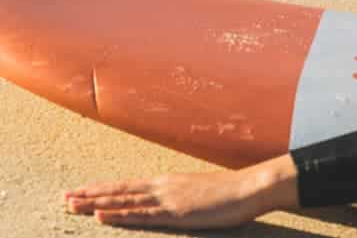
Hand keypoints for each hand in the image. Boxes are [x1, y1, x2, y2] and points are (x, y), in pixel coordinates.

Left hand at [64, 156, 297, 229]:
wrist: (249, 188)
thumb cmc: (228, 194)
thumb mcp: (198, 196)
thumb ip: (180, 199)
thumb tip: (170, 205)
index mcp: (167, 183)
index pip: (127, 187)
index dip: (102, 189)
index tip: (80, 191)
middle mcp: (162, 187)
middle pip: (119, 191)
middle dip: (90, 195)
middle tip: (64, 197)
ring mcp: (167, 199)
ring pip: (124, 200)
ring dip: (96, 203)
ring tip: (72, 204)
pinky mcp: (175, 213)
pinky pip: (141, 215)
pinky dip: (119, 214)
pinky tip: (102, 215)